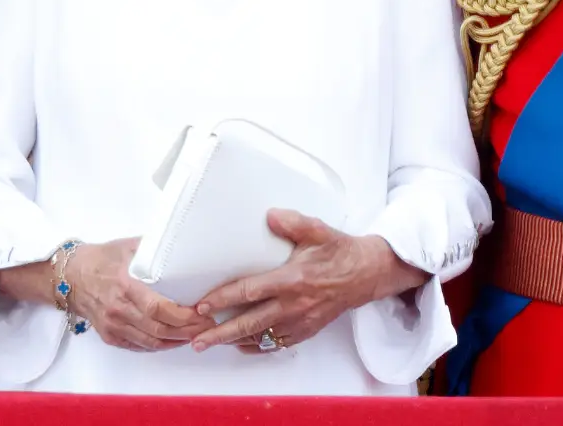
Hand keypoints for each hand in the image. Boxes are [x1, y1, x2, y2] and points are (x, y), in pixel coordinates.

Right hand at [64, 238, 216, 351]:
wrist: (70, 276)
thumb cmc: (103, 258)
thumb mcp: (130, 246)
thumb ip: (155, 248)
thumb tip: (183, 242)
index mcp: (125, 286)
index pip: (157, 308)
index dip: (182, 315)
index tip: (202, 311)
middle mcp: (118, 310)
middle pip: (158, 329)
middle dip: (187, 330)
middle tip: (207, 324)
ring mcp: (112, 326)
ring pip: (150, 341)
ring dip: (176, 341)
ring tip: (197, 333)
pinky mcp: (109, 335)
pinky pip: (138, 346)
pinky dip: (158, 345)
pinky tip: (174, 340)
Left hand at [190, 209, 428, 353]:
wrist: (366, 274)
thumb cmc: (339, 251)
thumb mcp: (318, 230)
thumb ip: (293, 222)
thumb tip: (269, 215)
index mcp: (292, 279)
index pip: (250, 292)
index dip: (223, 298)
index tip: (202, 305)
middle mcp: (293, 305)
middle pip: (249, 324)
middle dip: (220, 333)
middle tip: (196, 340)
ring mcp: (300, 322)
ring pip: (260, 337)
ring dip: (234, 341)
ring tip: (210, 343)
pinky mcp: (306, 331)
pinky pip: (276, 345)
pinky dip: (257, 347)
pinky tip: (242, 345)